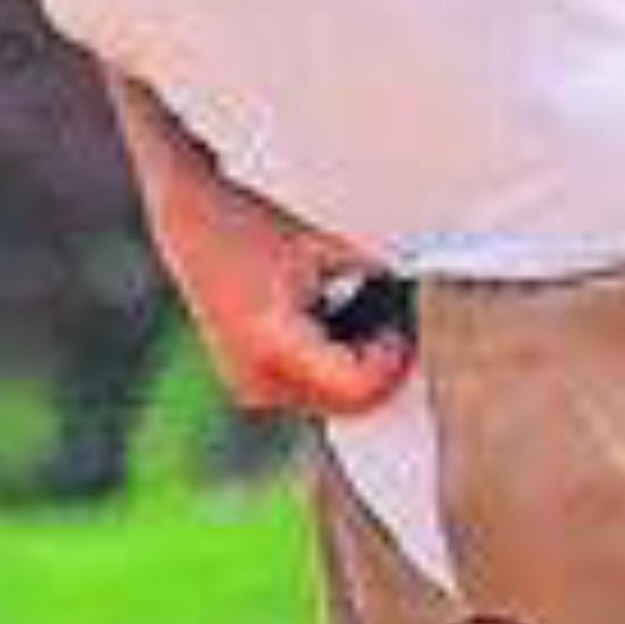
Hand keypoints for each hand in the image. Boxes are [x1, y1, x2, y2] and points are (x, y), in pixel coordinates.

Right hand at [155, 182, 413, 418]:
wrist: (192, 220)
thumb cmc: (256, 224)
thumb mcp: (328, 245)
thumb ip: (380, 280)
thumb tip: (432, 305)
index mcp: (273, 344)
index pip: (359, 388)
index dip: (392, 361)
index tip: (399, 324)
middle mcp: (256, 380)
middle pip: (350, 403)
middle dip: (376, 364)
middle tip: (379, 310)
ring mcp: (250, 389)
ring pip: (335, 402)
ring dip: (356, 364)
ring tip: (342, 306)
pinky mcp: (250, 386)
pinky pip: (313, 391)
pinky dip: (333, 363)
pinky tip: (321, 318)